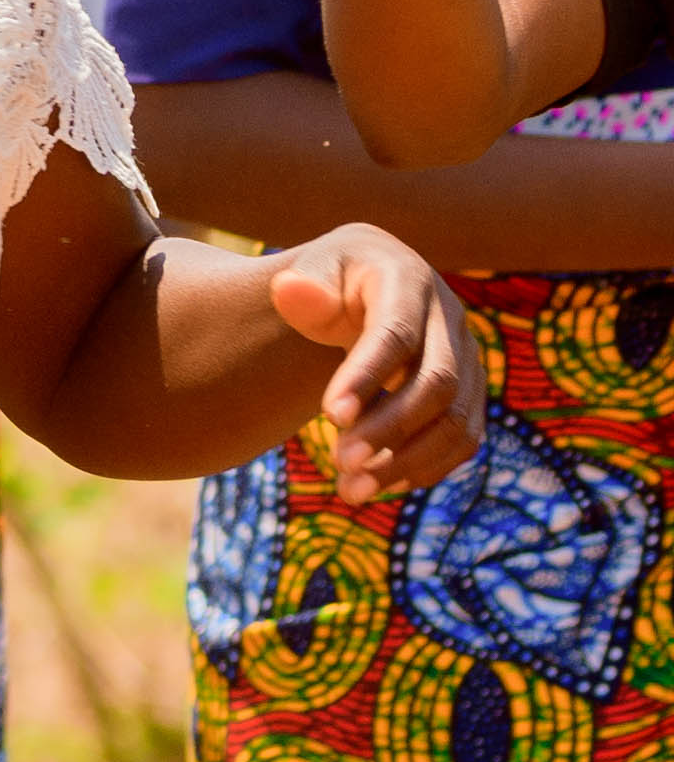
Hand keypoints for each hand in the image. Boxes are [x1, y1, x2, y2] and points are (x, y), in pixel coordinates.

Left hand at [264, 228, 483, 497]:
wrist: (366, 286)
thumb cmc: (330, 280)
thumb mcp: (311, 271)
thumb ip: (301, 289)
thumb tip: (289, 292)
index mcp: (407, 278)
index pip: (394, 334)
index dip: (366, 376)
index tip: (330, 416)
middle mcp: (449, 317)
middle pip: (435, 383)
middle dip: (389, 428)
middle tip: (340, 464)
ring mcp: (468, 357)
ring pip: (455, 421)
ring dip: (407, 461)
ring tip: (352, 490)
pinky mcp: (472, 393)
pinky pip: (462, 439)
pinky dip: (425, 467)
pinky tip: (380, 484)